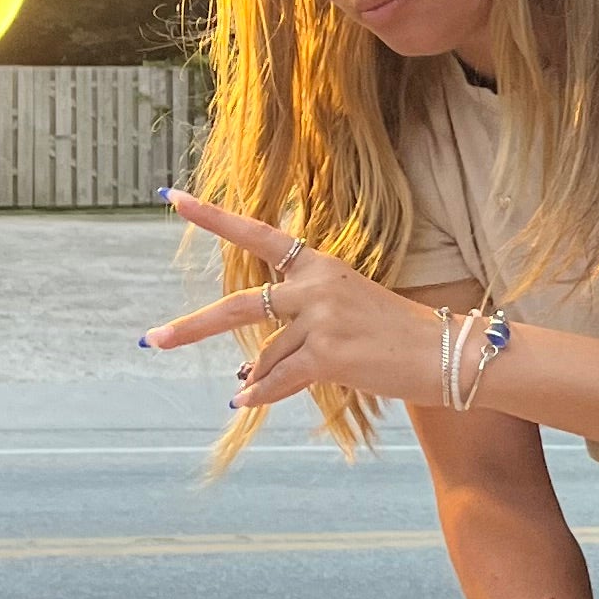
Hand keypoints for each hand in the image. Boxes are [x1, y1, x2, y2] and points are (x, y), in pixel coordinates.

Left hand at [146, 191, 446, 416]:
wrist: (446, 354)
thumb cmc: (398, 335)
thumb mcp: (347, 310)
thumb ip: (297, 325)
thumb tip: (247, 368)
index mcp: (321, 264)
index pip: (258, 232)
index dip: (213, 216)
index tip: (171, 197)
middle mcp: (317, 285)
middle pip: (239, 305)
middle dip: (191, 327)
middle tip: (152, 339)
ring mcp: (321, 318)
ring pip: (267, 356)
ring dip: (263, 376)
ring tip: (256, 389)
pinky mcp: (328, 353)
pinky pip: (278, 380)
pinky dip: (261, 394)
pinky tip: (243, 401)